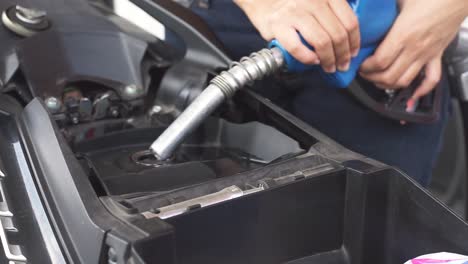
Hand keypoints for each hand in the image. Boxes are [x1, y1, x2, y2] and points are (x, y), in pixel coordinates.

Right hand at [234, 0, 359, 72]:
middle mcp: (313, 1)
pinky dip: (307, 58)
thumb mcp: (316, 0)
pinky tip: (312, 61)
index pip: (349, 21)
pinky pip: (297, 47)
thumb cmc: (289, 2)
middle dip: (343, 55)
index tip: (353, 52)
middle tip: (342, 65)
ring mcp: (295, 13)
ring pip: (322, 42)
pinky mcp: (278, 25)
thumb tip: (347, 37)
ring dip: (328, 59)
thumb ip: (331, 12)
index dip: (354, 41)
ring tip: (329, 67)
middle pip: (338, 34)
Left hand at [360, 0, 467, 99]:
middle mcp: (415, 48)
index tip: (360, 64)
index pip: (380, 62)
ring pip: (405, 81)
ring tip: (378, 81)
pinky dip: (421, 90)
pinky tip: (413, 95)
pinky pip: (431, 79)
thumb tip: (368, 14)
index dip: (366, 67)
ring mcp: (427, 54)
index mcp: (403, 34)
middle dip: (372, 78)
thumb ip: (382, 11)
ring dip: (388, 85)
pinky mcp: (437, 55)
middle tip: (364, 74)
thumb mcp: (400, 0)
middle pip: (389, 76)